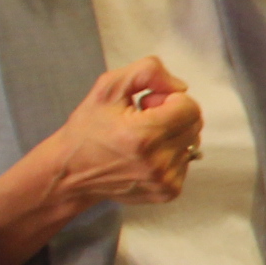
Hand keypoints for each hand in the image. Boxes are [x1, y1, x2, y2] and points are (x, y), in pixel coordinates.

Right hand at [49, 58, 201, 209]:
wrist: (71, 172)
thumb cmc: (88, 128)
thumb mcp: (108, 86)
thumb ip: (148, 72)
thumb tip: (181, 87)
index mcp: (144, 136)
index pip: (190, 108)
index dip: (169, 98)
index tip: (146, 104)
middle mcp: (157, 163)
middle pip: (194, 124)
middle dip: (173, 114)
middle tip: (143, 118)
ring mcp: (164, 181)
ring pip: (192, 142)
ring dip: (172, 134)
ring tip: (142, 138)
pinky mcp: (167, 192)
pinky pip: (186, 161)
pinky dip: (171, 153)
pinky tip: (146, 154)